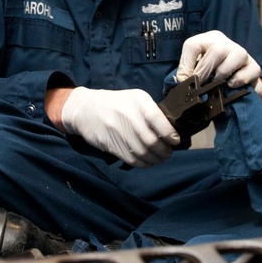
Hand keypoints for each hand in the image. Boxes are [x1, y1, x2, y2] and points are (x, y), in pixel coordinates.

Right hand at [61, 87, 180, 167]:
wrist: (86, 109)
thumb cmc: (117, 104)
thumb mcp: (135, 98)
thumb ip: (151, 111)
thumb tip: (170, 130)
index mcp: (138, 101)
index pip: (158, 120)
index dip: (169, 134)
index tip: (175, 141)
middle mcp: (127, 115)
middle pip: (151, 141)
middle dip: (164, 151)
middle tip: (168, 153)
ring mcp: (117, 130)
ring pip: (142, 152)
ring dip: (155, 159)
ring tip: (160, 159)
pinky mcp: (110, 144)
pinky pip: (130, 158)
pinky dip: (143, 164)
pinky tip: (147, 162)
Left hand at [177, 30, 260, 88]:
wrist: (234, 83)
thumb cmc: (210, 74)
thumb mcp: (196, 70)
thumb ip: (187, 73)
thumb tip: (182, 81)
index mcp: (207, 40)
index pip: (193, 45)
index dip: (186, 64)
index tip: (185, 80)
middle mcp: (224, 43)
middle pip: (217, 50)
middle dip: (205, 70)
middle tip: (199, 85)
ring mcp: (241, 53)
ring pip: (237, 56)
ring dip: (223, 73)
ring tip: (216, 84)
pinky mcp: (254, 66)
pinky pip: (250, 70)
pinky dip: (239, 80)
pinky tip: (231, 85)